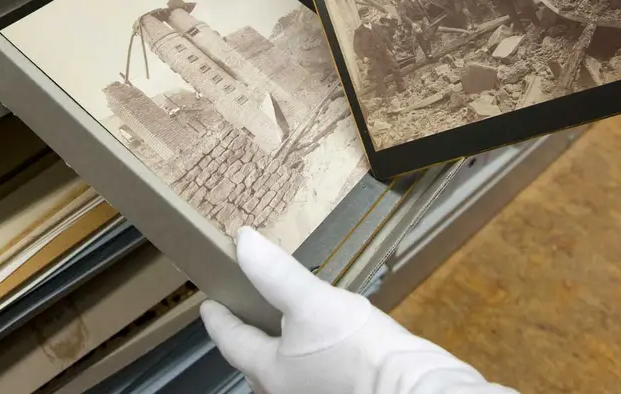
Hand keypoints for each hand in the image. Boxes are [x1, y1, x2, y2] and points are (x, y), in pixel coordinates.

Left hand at [200, 227, 514, 393]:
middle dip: (246, 342)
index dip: (218, 320)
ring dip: (276, 354)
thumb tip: (242, 241)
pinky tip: (323, 345)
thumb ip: (275, 273)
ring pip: (281, 376)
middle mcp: (285, 393)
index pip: (232, 343)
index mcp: (270, 373)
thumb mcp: (313, 302)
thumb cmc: (358, 350)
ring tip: (281, 327)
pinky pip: (310, 377)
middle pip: (254, 366)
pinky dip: (304, 360)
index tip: (207, 305)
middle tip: (242, 314)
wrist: (413, 388)